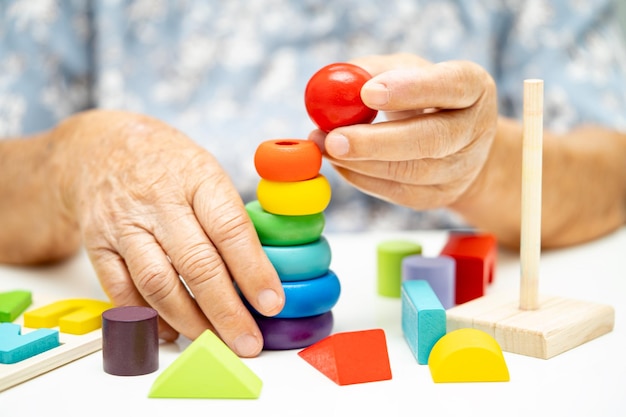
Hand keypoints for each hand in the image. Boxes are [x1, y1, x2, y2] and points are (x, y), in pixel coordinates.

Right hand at [51, 110, 283, 356]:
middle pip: (196, 264)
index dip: (254, 271)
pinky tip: (170, 332)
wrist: (103, 148)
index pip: (230, 229)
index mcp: (198, 178)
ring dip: (189, 320)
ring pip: (157, 283)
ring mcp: (125, 224)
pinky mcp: (98, 245)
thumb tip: (261, 274)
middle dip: (226, 311)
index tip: (272, 304)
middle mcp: (159, 202)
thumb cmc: (169, 165)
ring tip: (214, 342)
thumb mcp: (207, 171)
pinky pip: (120, 291)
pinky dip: (147, 317)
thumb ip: (230, 217)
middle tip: (248, 341)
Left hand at [309, 53, 497, 210]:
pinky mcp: (436, 196)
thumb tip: (336, 80)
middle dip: (377, 141)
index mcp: (474, 88)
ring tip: (324, 145)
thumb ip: (374, 70)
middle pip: (430, 140)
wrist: (455, 146)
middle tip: (334, 138)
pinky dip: (360, 177)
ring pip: (408, 172)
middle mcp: (474, 131)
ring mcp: (459, 170)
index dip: (410, 90)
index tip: (367, 93)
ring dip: (360, 162)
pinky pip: (394, 191)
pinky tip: (338, 162)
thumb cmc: (423, 97)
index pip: (449, 86)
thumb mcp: (406, 71)